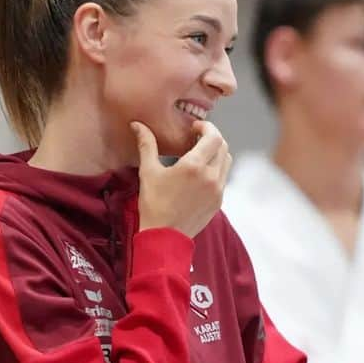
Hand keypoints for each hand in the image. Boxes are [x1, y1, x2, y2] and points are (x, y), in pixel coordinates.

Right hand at [132, 120, 231, 238]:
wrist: (164, 237)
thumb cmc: (154, 204)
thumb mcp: (148, 172)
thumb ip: (147, 145)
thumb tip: (137, 125)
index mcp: (194, 166)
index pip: (214, 136)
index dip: (207, 127)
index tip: (195, 127)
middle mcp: (211, 176)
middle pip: (222, 146)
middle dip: (211, 138)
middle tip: (196, 138)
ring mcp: (218, 190)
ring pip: (226, 161)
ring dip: (216, 153)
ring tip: (199, 154)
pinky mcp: (219, 201)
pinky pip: (223, 177)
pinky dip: (216, 169)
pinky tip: (200, 173)